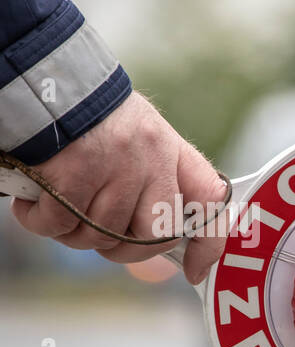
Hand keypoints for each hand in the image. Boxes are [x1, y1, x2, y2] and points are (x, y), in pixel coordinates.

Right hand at [9, 91, 226, 283]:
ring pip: (101, 235)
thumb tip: (155, 240)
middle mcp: (151, 159)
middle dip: (123, 251)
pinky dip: (40, 222)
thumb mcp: (138, 138)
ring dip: (72, 234)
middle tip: (95, 236)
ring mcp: (115, 167)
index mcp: (172, 151)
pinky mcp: (73, 173)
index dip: (208, 244)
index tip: (193, 271)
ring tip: (56, 208)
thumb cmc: (89, 116)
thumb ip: (154, 180)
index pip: (210, 203)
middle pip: (153, 236)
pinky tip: (32, 204)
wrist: (42, 75)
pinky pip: (60, 224)